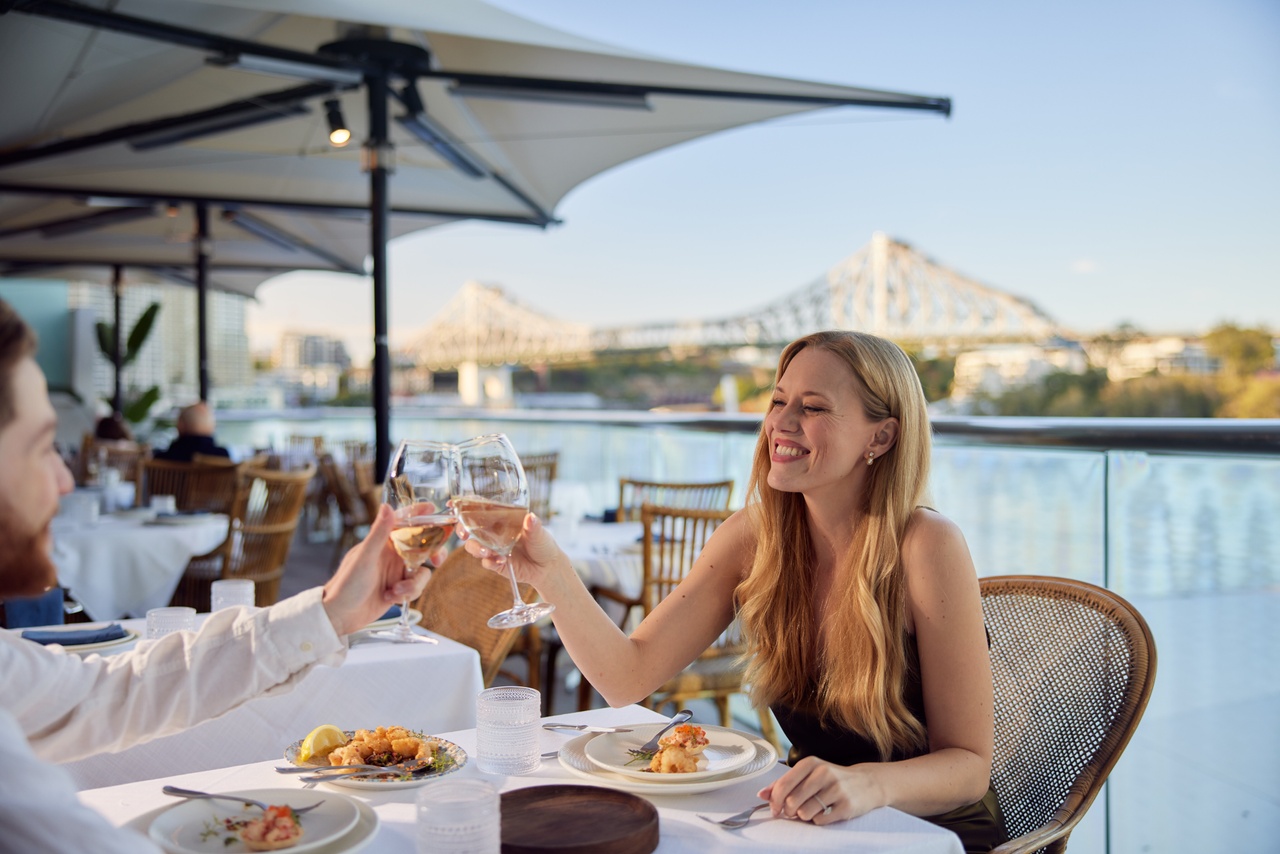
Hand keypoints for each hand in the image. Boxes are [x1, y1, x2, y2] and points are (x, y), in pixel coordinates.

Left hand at [321, 504, 439, 635]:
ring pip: (422, 571)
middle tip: (436, 561)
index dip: (420, 514)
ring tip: (396, 591)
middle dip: (434, 554)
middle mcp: (392, 555)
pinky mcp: (399, 589)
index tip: (433, 509)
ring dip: (414, 583)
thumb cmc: (346, 584)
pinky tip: (391, 598)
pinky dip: (408, 594)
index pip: (404, 522)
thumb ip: (378, 533)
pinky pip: (416, 588)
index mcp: (383, 542)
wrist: (341, 616)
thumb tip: (386, 506)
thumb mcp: (364, 557)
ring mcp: (397, 572)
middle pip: (423, 547)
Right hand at [458, 513, 567, 588]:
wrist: (547, 568)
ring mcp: (492, 547)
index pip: (479, 509)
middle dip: (462, 529)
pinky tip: (500, 561)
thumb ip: (534, 527)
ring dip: (476, 548)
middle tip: (464, 534)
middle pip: (469, 527)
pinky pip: (485, 562)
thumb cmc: (542, 543)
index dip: (464, 506)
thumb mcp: (540, 533)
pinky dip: (490, 561)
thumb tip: (531, 517)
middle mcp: (493, 531)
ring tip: (488, 552)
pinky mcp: (495, 563)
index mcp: (501, 518)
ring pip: (473, 546)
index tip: (453, 505)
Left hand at [757, 756, 885, 824]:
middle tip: (793, 811)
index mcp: (810, 763)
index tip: (775, 809)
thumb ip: (784, 783)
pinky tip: (824, 812)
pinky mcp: (846, 806)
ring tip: (811, 810)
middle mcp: (823, 773)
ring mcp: (836, 789)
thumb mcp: (808, 774)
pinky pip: (820, 820)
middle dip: (788, 811)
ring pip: (805, 813)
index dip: (775, 801)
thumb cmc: (832, 779)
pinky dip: (818, 820)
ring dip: (804, 816)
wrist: (867, 783)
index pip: (783, 785)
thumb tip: (761, 794)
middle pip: (792, 801)